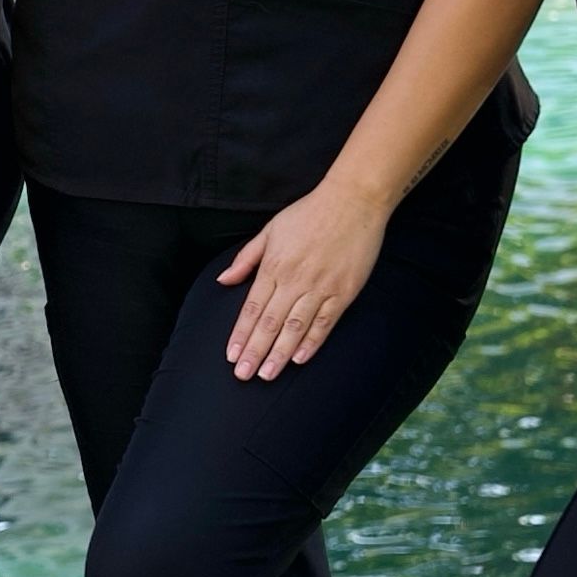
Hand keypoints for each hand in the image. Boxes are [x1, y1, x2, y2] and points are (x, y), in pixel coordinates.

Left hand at [216, 184, 389, 379]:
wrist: (352, 201)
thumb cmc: (308, 213)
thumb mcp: (270, 230)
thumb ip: (246, 258)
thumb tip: (223, 280)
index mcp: (274, 266)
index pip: (251, 308)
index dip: (240, 334)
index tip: (231, 356)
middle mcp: (294, 280)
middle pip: (269, 323)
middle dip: (255, 352)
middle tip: (243, 376)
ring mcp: (320, 287)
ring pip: (295, 327)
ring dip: (279, 353)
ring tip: (267, 375)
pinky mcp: (344, 291)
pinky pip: (325, 322)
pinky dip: (312, 342)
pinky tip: (299, 359)